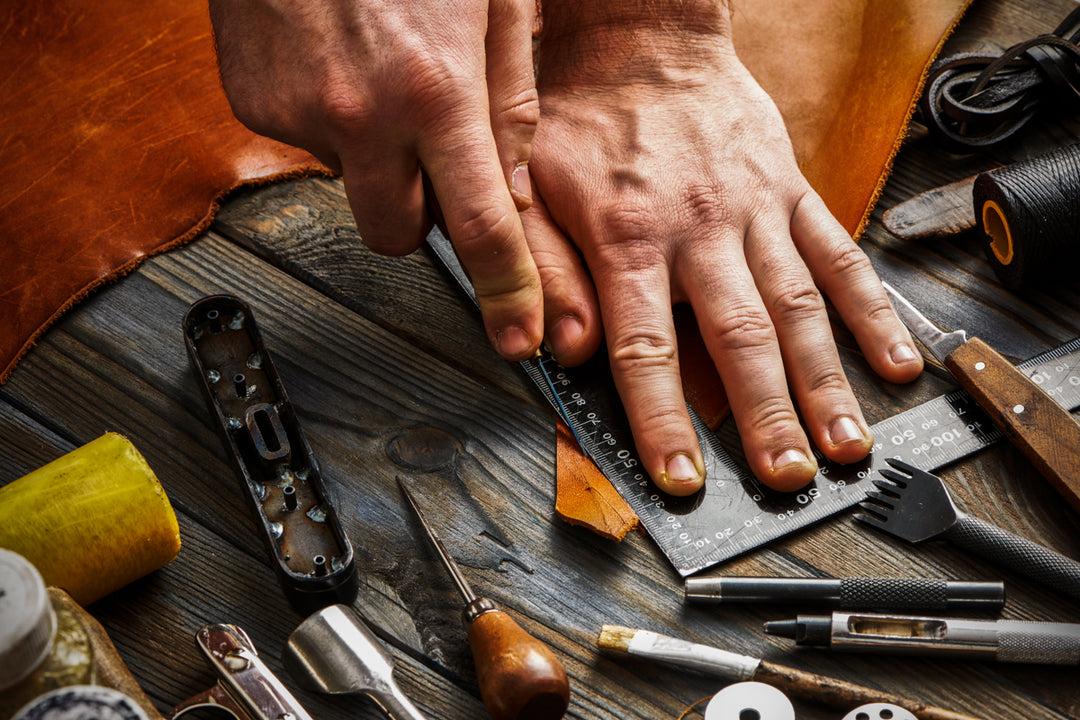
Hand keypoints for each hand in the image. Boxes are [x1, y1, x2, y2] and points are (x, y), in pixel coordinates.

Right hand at [209, 0, 544, 359]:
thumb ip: (509, 98)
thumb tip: (512, 182)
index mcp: (436, 90)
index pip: (480, 226)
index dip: (507, 290)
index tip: (515, 335)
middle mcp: (363, 114)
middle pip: (400, 237)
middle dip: (423, 217)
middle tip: (432, 164)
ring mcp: (300, 114)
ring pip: (353, 186)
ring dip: (376, 159)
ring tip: (380, 78)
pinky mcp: (255, 104)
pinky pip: (308, 144)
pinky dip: (332, 120)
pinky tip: (340, 63)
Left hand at [525, 5, 923, 494]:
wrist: (638, 38)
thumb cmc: (577, 117)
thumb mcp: (526, 186)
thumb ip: (543, 269)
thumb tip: (560, 350)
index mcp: (626, 236)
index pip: (645, 348)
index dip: (662, 420)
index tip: (681, 477)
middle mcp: (699, 229)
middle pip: (737, 337)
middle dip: (764, 416)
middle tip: (784, 479)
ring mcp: (754, 210)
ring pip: (797, 304)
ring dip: (825, 380)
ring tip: (847, 443)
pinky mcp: (791, 190)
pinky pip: (838, 252)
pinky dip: (870, 308)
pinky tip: (895, 357)